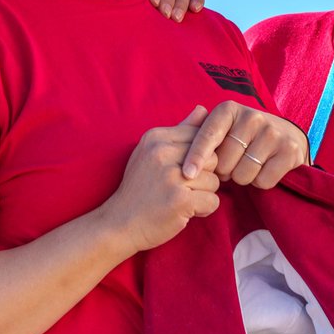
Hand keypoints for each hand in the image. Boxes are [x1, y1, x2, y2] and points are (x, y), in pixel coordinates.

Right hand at [97, 107, 220, 252]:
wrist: (119, 224)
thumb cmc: (139, 188)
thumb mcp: (152, 153)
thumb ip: (180, 131)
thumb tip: (204, 109)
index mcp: (156, 137)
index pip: (200, 137)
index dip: (200, 157)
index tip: (184, 171)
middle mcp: (163, 153)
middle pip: (212, 158)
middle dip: (205, 176)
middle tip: (185, 188)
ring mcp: (172, 177)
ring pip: (215, 181)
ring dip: (204, 194)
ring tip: (183, 200)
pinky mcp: (180, 200)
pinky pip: (213, 201)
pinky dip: (204, 210)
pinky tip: (186, 212)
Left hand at [181, 102, 307, 188]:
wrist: (287, 137)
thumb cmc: (244, 137)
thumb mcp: (223, 129)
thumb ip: (200, 131)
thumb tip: (182, 126)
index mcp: (229, 109)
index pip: (208, 135)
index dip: (196, 156)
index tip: (186, 174)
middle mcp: (252, 116)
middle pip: (224, 162)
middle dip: (224, 171)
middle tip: (232, 165)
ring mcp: (273, 133)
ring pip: (243, 174)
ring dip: (242, 178)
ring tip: (248, 166)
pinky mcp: (289, 150)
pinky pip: (263, 180)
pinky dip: (260, 183)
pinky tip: (264, 170)